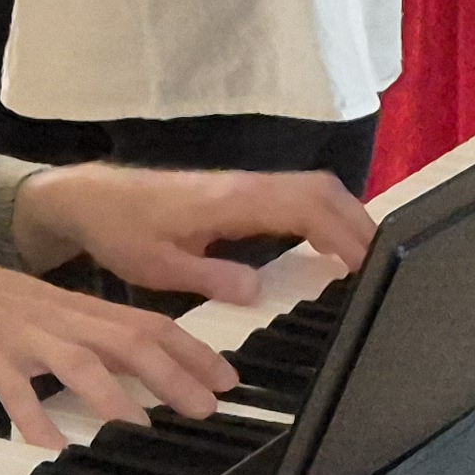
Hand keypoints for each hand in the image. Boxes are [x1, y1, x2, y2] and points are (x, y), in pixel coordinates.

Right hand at [0, 242, 230, 449]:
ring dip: (113, 395)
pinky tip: (52, 445)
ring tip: (142, 425)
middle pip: (128, 340)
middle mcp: (60, 317)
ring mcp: (24, 335)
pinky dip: (34, 417)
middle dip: (173, 374)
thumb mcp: (48, 312)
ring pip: (78, 360)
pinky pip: (14, 389)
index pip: (149, 324)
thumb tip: (137, 362)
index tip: (226, 378)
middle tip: (208, 406)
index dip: (192, 351)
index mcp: (80, 308)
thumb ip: (89, 334)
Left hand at [16, 162, 377, 304]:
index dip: (340, 232)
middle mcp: (246, 186)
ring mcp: (245, 185)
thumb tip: (259, 289)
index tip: (366, 263)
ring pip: (311, 187)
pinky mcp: (240, 192)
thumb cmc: (122, 232)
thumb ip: (209, 276)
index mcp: (231, 202)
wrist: (92, 198)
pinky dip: (323, 212)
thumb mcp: (157, 267)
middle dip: (356, 221)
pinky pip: (295, 193)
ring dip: (343, 214)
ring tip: (366, 255)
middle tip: (382, 262)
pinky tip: (328, 242)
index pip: (304, 207)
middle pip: (319, 189)